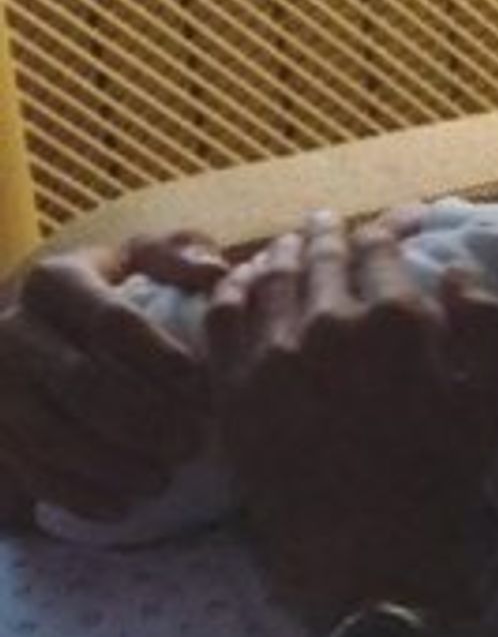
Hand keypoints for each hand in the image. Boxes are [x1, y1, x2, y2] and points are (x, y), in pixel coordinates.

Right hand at [0, 232, 227, 521]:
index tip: (201, 388)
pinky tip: (122, 505)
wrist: (40, 329)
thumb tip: (215, 272)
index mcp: (56, 281)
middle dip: (143, 420)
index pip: (110, 321)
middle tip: (193, 444)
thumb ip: (178, 254)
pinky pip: (30, 470)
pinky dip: (78, 493)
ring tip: (163, 480)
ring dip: (112, 464)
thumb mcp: (140, 259)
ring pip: (51, 434)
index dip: (158, 356)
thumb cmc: (113, 292)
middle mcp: (12, 329)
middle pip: (81, 383)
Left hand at [207, 212, 497, 628]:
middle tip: (330, 223)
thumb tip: (454, 271)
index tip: (391, 226)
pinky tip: (243, 282)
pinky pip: (221, 315)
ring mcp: (272, 351)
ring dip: (284, 251)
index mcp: (395, 318)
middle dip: (330, 232)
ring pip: (270, 274)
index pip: (380, 246)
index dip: (387, 228)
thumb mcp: (495, 398)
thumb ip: (488, 322)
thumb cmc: (441, 475)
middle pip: (323, 252)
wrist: (368, 550)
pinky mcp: (233, 385)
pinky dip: (233, 286)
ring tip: (290, 245)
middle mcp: (328, 320)